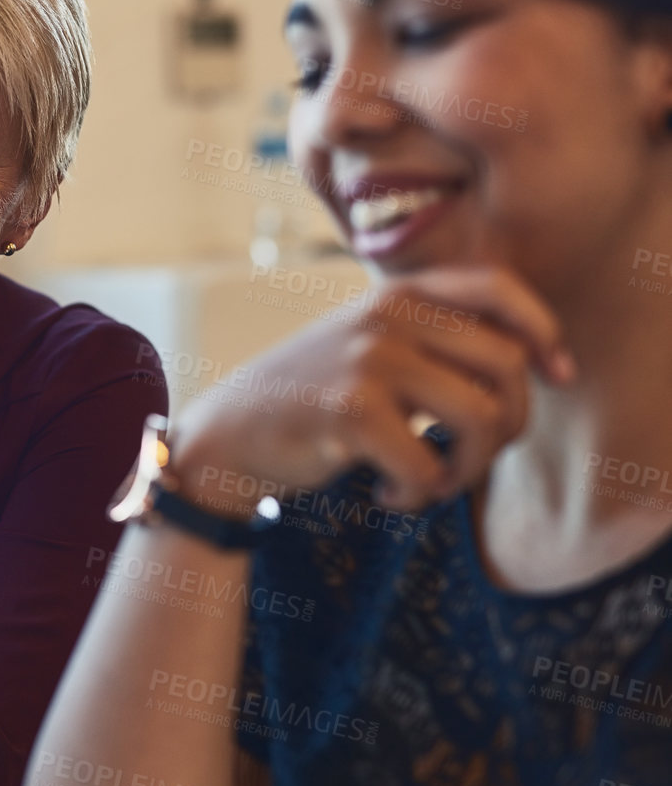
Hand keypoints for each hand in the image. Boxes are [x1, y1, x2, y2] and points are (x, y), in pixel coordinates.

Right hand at [168, 266, 573, 513]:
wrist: (230, 434)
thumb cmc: (316, 398)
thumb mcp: (373, 345)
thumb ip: (437, 337)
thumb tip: (538, 362)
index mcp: (398, 294)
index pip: (497, 289)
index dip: (542, 332)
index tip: (555, 375)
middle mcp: (387, 315)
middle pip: (507, 367)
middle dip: (508, 428)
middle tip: (469, 458)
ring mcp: (369, 358)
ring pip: (483, 418)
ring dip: (469, 469)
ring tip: (432, 483)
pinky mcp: (351, 410)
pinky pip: (430, 467)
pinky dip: (418, 497)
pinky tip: (386, 494)